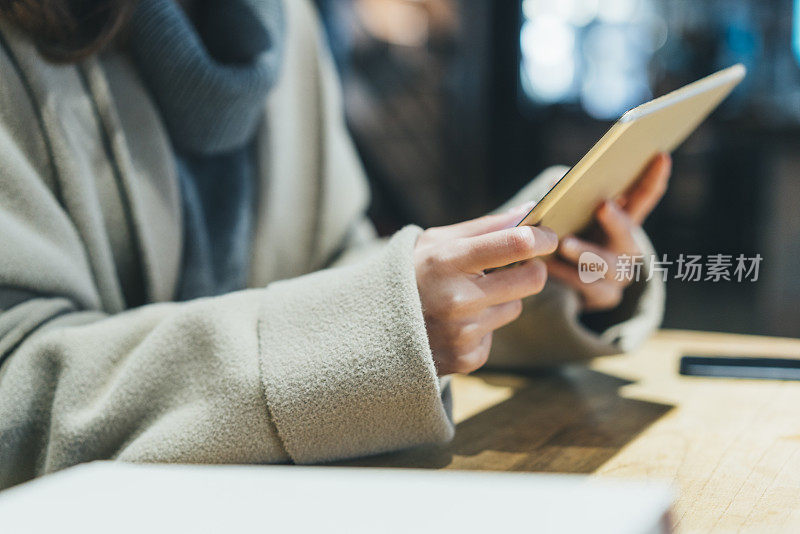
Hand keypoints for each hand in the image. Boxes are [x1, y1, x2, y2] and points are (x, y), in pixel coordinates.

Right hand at [415, 205, 557, 374]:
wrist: (370, 328)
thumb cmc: (408, 275)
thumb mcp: (435, 242)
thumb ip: (483, 227)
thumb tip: (530, 210)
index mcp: (448, 261)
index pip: (516, 244)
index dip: (542, 238)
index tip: (546, 236)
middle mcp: (459, 299)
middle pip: (531, 280)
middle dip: (531, 269)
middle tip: (517, 264)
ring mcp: (464, 332)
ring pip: (514, 307)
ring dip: (500, 300)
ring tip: (465, 298)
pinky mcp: (467, 358)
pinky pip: (496, 334)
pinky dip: (482, 327)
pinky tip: (455, 323)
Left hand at [547, 153, 671, 311]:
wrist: (566, 284)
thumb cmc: (571, 236)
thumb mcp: (574, 217)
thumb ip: (572, 199)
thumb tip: (558, 182)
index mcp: (624, 222)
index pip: (644, 197)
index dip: (654, 177)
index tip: (660, 156)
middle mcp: (627, 248)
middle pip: (628, 236)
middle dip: (616, 221)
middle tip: (602, 206)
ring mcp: (618, 275)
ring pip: (607, 266)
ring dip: (586, 252)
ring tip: (564, 243)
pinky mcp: (603, 297)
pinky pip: (586, 287)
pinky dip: (566, 274)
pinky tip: (548, 265)